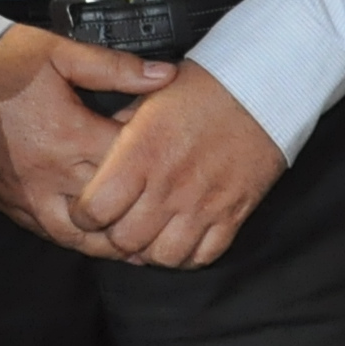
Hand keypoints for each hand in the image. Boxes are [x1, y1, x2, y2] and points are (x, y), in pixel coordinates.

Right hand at [0, 25, 171, 256]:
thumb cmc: (0, 62)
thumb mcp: (60, 52)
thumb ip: (115, 67)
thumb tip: (165, 76)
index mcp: (67, 134)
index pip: (128, 163)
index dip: (155, 162)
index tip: (173, 157)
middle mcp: (49, 173)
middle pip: (111, 210)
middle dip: (142, 214)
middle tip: (171, 215)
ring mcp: (27, 194)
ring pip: (79, 236)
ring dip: (110, 241)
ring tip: (141, 245)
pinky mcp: (8, 202)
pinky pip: (48, 233)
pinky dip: (76, 240)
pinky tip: (94, 239)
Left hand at [68, 63, 285, 268]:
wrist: (259, 88)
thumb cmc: (202, 88)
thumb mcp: (147, 99)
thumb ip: (117, 133)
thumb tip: (96, 158)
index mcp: (141, 153)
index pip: (95, 210)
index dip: (85, 215)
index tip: (88, 209)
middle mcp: (169, 185)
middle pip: (125, 241)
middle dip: (114, 237)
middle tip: (118, 224)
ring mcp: (202, 204)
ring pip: (162, 257)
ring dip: (150, 250)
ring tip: (149, 233)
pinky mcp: (232, 214)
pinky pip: (202, 257)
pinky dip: (187, 255)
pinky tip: (180, 237)